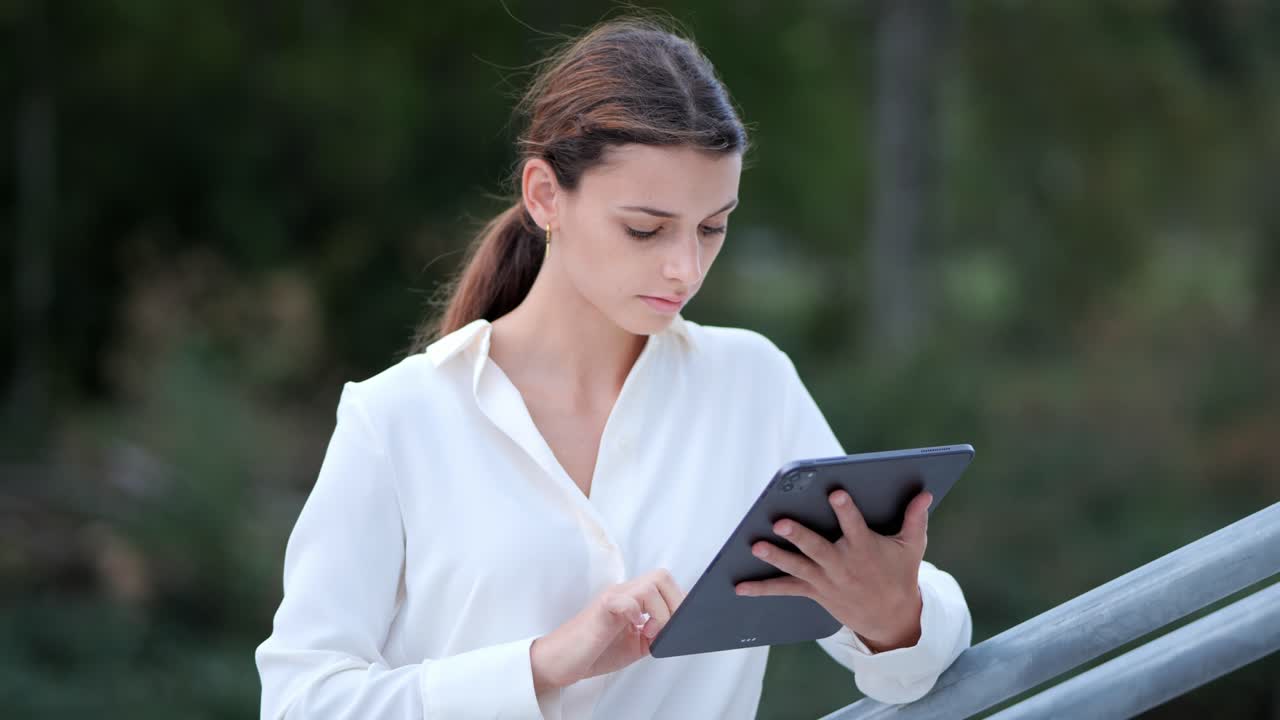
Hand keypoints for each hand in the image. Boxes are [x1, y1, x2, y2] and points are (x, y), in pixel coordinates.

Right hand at [530, 569, 685, 692]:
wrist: (560, 662)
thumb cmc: (593, 652)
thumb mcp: (635, 645)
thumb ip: (655, 633)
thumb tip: (679, 630)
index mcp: (631, 598)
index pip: (664, 583)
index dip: (678, 601)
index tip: (678, 624)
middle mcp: (622, 592)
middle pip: (662, 576)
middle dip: (674, 603)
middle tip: (664, 629)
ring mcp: (611, 597)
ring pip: (650, 584)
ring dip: (660, 612)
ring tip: (648, 632)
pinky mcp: (601, 608)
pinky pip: (626, 600)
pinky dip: (637, 613)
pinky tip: (634, 629)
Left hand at [734, 490, 931, 652]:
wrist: (891, 620)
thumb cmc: (899, 575)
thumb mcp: (911, 548)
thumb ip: (915, 518)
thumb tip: (925, 492)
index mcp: (864, 549)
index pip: (855, 526)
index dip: (846, 510)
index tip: (836, 492)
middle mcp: (842, 564)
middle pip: (817, 548)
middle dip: (799, 535)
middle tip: (780, 521)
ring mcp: (825, 579)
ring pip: (796, 567)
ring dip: (775, 557)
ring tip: (754, 547)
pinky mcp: (814, 591)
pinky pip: (785, 590)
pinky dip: (761, 589)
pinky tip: (739, 587)